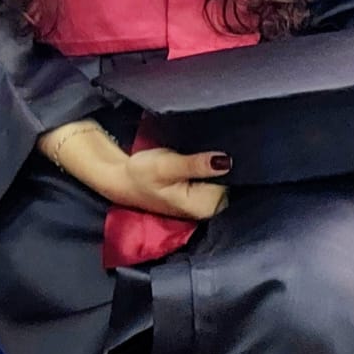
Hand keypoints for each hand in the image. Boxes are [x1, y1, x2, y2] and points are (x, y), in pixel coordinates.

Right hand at [40, 120, 229, 220]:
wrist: (120, 178)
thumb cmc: (140, 174)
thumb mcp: (166, 166)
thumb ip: (195, 164)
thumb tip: (226, 161)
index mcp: (205, 206)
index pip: (234, 180)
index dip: (230, 162)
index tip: (224, 144)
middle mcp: (209, 209)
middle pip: (231, 181)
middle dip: (224, 163)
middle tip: (211, 145)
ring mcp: (206, 203)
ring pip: (223, 178)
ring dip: (217, 164)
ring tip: (207, 148)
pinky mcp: (200, 194)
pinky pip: (215, 179)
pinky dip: (211, 167)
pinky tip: (203, 157)